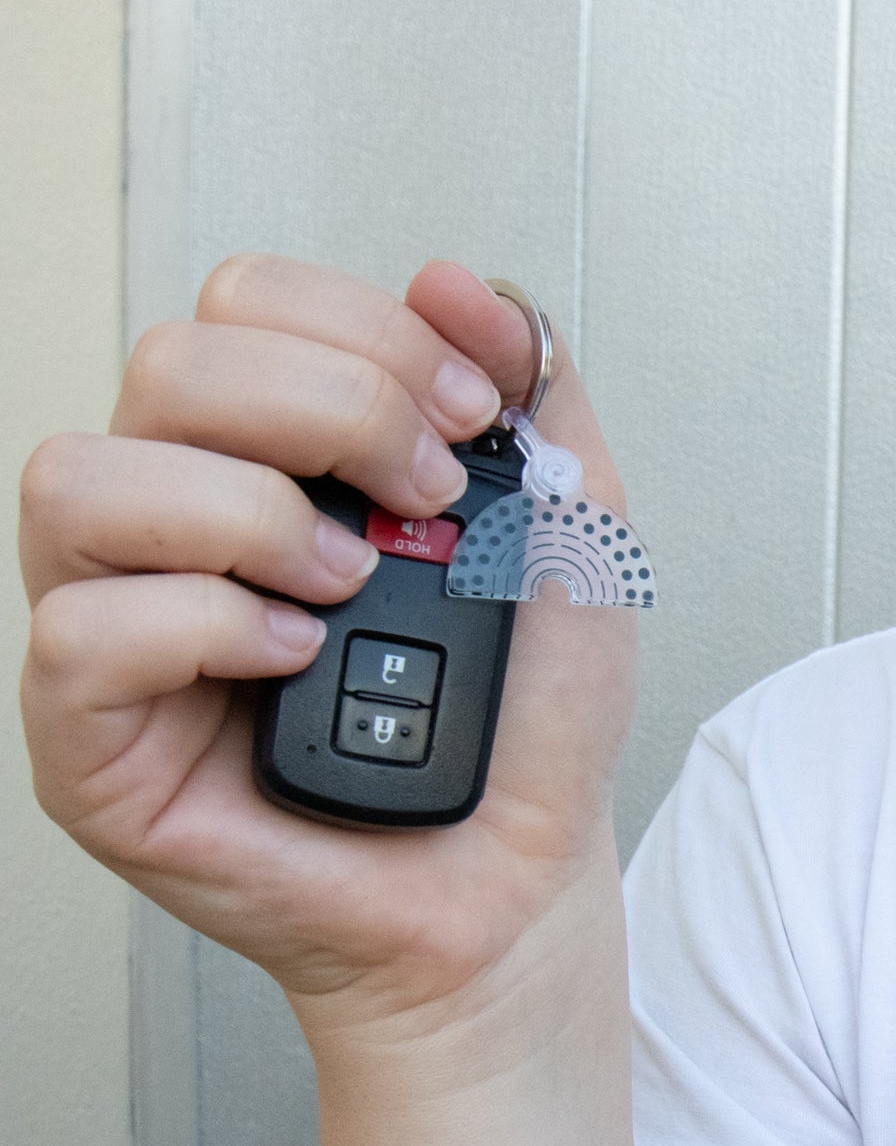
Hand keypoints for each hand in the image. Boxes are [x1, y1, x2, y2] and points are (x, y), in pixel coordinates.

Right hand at [19, 255, 637, 1041]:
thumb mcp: (566, 521)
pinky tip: (298, 658)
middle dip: (333, 408)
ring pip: (81, 476)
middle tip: (427, 503)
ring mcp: (125, 621)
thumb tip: (448, 278)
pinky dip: (210, 626)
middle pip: (172, 360)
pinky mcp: (93, 737)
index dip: (369, 333)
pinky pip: (79, 630)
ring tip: (350, 586)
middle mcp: (181, 514)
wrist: (518, 868)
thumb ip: (528, 385)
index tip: (472, 418)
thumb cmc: (524, 709)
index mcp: (273, 448)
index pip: (249, 300)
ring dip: (249, 513)